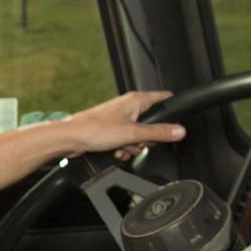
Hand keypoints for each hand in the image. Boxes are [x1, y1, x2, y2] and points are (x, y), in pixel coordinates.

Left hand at [65, 91, 184, 159]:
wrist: (71, 138)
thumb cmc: (94, 129)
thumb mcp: (133, 133)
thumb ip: (158, 133)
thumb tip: (179, 130)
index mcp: (136, 100)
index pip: (164, 98)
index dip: (172, 111)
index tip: (175, 123)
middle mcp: (128, 106)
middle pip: (153, 123)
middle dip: (146, 138)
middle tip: (137, 141)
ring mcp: (120, 118)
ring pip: (139, 135)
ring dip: (133, 146)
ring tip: (122, 147)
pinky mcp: (112, 129)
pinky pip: (127, 141)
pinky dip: (123, 148)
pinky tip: (116, 151)